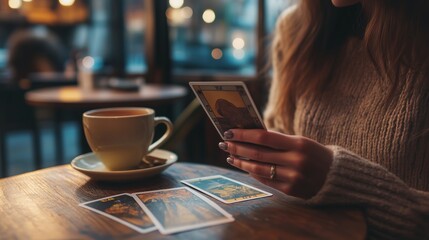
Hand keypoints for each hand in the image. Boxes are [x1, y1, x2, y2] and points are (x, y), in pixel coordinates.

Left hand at [219, 129, 333, 198]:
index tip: (229, 132)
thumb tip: (249, 136)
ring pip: (258, 169)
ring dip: (241, 162)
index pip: (264, 137)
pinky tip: (245, 167)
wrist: (334, 175)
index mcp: (298, 143)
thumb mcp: (300, 141)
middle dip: (238, 148)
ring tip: (231, 157)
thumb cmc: (313, 153)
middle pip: (258, 153)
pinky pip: (266, 180)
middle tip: (224, 144)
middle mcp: (296, 161)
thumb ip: (277, 139)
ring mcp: (293, 177)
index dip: (244, 134)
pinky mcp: (290, 190)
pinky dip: (253, 173)